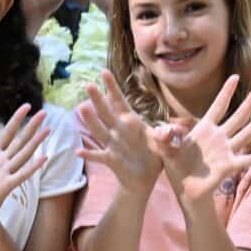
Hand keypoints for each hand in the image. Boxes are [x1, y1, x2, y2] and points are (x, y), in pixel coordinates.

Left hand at [0, 106, 52, 228]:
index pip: (8, 133)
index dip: (17, 119)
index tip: (27, 105)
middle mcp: (4, 161)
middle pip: (20, 140)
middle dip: (32, 126)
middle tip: (44, 112)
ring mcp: (7, 173)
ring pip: (24, 154)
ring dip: (36, 142)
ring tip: (47, 130)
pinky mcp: (7, 185)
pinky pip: (22, 174)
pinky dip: (33, 167)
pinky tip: (43, 158)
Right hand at [75, 76, 158, 190]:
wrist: (145, 179)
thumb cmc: (153, 156)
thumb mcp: (163, 144)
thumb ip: (165, 136)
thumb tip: (171, 130)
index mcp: (131, 122)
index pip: (120, 101)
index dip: (112, 87)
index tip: (104, 72)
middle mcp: (119, 130)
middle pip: (106, 112)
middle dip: (97, 99)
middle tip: (88, 84)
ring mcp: (113, 144)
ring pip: (100, 130)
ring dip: (91, 120)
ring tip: (82, 108)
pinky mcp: (111, 159)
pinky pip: (99, 156)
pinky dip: (89, 154)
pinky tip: (78, 151)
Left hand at [153, 75, 250, 206]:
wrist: (185, 188)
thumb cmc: (177, 166)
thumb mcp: (165, 150)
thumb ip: (162, 138)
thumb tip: (159, 129)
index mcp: (204, 129)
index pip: (218, 106)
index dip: (226, 92)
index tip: (235, 77)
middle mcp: (218, 137)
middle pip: (237, 116)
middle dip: (248, 102)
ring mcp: (225, 151)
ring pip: (245, 134)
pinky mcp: (227, 166)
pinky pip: (243, 160)